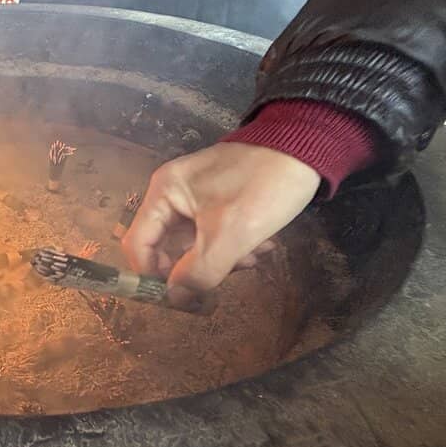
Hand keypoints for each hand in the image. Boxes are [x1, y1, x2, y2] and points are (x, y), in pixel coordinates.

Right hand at [122, 142, 320, 308]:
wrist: (307, 147)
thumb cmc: (264, 187)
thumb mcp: (231, 234)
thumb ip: (199, 271)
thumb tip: (175, 299)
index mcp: (164, 193)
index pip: (137, 244)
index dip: (151, 275)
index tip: (179, 297)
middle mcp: (171, 195)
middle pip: (165, 248)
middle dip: (195, 268)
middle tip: (228, 275)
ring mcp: (194, 198)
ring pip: (192, 246)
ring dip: (219, 260)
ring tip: (253, 257)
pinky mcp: (217, 201)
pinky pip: (211, 235)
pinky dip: (231, 247)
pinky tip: (260, 246)